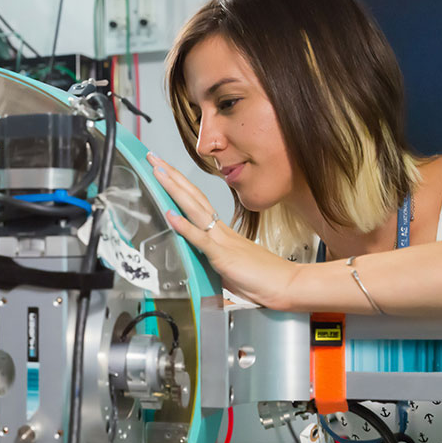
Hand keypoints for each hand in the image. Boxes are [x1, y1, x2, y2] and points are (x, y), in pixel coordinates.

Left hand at [146, 152, 300, 310]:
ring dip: (174, 189)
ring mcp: (222, 241)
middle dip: (171, 175)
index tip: (164, 169)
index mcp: (221, 231)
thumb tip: (200, 262)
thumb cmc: (263, 279)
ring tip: (158, 172)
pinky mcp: (223, 256)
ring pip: (194, 209)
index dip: (179, 185)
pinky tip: (170, 214)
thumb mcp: (230, 267)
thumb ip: (214, 261)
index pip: (196, 201)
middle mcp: (220, 230)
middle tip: (154, 157)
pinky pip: (201, 239)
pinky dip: (184, 226)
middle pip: (193, 196)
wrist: (288, 285)